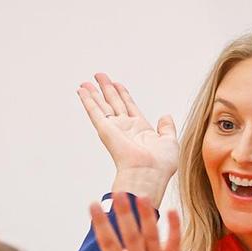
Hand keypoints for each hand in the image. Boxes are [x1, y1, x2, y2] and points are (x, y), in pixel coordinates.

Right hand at [58, 193, 180, 250]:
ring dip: (148, 216)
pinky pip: (175, 244)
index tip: (93, 204)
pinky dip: (174, 228)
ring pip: (153, 237)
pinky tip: (172, 210)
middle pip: (132, 236)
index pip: (108, 243)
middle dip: (124, 214)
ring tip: (142, 196)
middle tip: (118, 192)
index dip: (100, 223)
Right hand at [77, 73, 178, 207]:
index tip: (117, 84)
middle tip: (99, 76)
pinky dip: (87, 101)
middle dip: (107, 89)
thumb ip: (167, 128)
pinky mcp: (105, 130)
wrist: (149, 174)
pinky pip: (94, 112)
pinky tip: (81, 91)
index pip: (129, 106)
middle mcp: (125, 128)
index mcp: (140, 129)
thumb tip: (166, 116)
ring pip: (102, 106)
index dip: (123, 94)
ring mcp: (114, 128)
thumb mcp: (170, 141)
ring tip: (86, 82)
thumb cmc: (160, 164)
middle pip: (114, 103)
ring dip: (94, 93)